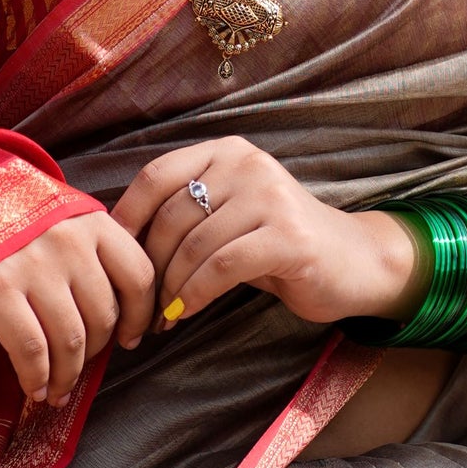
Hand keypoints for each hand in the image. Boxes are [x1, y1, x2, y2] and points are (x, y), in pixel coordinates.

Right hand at [0, 212, 155, 406]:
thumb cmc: (2, 216)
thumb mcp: (54, 215)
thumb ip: (88, 247)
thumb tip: (118, 313)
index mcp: (90, 221)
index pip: (138, 275)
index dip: (141, 316)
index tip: (130, 339)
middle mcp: (68, 241)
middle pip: (103, 316)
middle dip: (94, 354)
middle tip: (79, 369)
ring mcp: (34, 265)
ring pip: (71, 340)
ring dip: (67, 376)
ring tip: (57, 389)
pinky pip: (32, 349)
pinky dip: (37, 377)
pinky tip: (34, 387)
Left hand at [110, 138, 419, 337]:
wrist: (354, 262)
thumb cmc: (278, 244)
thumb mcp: (230, 215)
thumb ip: (186, 214)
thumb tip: (119, 242)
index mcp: (226, 151)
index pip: (156, 175)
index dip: (127, 217)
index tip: (112, 256)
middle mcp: (247, 164)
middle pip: (171, 215)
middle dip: (147, 266)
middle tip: (137, 303)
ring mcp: (270, 197)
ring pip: (194, 245)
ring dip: (169, 288)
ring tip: (160, 316)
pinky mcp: (288, 236)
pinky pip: (221, 268)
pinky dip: (194, 295)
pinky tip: (184, 314)